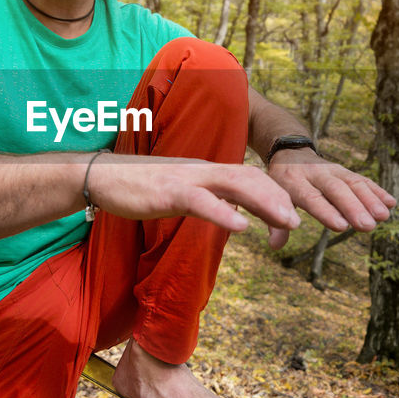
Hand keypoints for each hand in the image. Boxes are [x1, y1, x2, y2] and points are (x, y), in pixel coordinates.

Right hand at [86, 156, 302, 234]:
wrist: (100, 176)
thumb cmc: (139, 188)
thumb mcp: (182, 194)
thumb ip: (209, 201)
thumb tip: (235, 213)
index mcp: (206, 171)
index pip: (249, 177)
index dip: (272, 196)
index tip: (289, 220)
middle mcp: (201, 170)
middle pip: (249, 177)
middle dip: (278, 198)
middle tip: (298, 223)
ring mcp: (186, 179)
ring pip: (234, 184)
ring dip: (264, 202)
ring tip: (285, 222)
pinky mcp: (168, 192)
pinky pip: (201, 201)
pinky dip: (224, 213)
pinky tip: (241, 227)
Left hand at [264, 147, 394, 248]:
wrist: (290, 153)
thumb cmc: (281, 185)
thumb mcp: (273, 198)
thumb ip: (275, 222)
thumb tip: (274, 246)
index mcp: (293, 181)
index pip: (311, 197)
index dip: (326, 211)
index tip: (342, 226)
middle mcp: (315, 173)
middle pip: (336, 189)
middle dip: (353, 207)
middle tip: (367, 226)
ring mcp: (333, 170)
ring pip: (353, 182)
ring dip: (370, 199)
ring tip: (383, 217)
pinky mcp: (345, 171)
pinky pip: (362, 180)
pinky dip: (377, 191)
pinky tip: (391, 203)